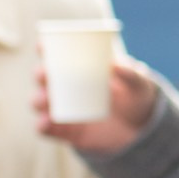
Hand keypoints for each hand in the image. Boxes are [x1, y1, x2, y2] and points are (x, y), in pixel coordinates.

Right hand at [33, 56, 159, 154]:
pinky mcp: (65, 131)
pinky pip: (46, 129)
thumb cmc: (136, 99)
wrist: (140, 132)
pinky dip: (42, 126)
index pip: (57, 56)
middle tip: (44, 74)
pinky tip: (46, 122)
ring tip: (46, 99)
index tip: (42, 45)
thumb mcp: (139, 86)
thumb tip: (116, 65)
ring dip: (38, 99)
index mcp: (80, 69)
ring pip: (40, 102)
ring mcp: (63, 109)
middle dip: (40, 74)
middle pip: (43, 78)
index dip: (45, 49)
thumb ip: (132, 75)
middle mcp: (66, 88)